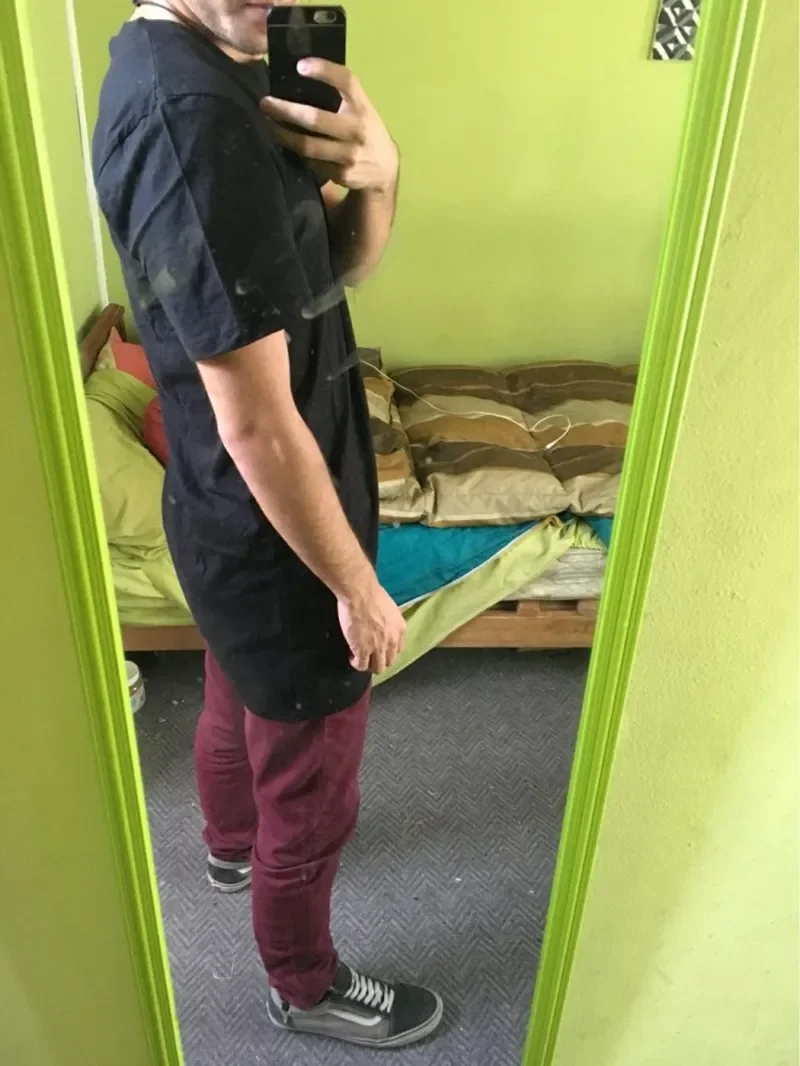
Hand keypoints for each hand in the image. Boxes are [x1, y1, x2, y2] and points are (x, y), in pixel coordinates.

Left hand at [260, 60, 398, 192]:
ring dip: (284, 135)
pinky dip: (298, 153)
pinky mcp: (342, 174)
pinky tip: (288, 145)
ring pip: (308, 145)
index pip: (346, 82)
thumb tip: (301, 77)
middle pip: (315, 119)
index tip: (300, 66)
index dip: (324, 71)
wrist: (385, 169)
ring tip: (270, 126)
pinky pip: (312, 162)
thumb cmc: (365, 130)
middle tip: (265, 104)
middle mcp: (357, 128)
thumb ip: (342, 95)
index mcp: (362, 106)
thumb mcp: (362, 108)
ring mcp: (350, 154)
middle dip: (286, 111)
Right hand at [337, 578, 406, 673]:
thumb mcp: (389, 608)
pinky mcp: (363, 650)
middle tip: (369, 655)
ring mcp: (378, 647)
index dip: (388, 651)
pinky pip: (361, 665)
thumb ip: (389, 621)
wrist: (360, 593)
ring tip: (360, 658)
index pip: (398, 649)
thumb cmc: (371, 593)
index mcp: (400, 629)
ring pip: (378, 668)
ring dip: (369, 664)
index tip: (380, 648)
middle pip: (389, 661)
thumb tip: (382, 623)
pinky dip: (357, 664)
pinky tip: (352, 657)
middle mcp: (392, 640)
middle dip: (379, 660)